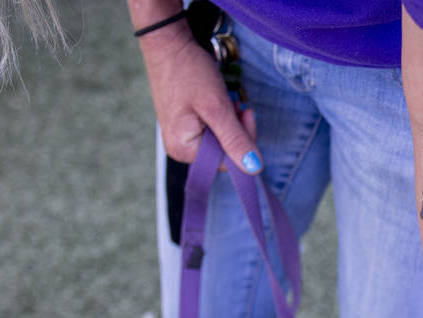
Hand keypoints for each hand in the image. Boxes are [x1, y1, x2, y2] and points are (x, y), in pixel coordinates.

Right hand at [136, 19, 259, 171]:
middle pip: (223, 153)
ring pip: (220, 140)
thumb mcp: (217, 107)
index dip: (243, 142)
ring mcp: (180, 137)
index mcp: (183, 149)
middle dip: (237, 130)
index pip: (227, 162)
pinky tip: (220, 102)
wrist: (168, 44)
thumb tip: (254, 168)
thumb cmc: (189, 72)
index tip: (246, 113)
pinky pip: (211, 130)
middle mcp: (179, 149)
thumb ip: (235, 139)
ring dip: (231, 122)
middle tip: (240, 105)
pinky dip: (221, 117)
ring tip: (229, 101)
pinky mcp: (184, 126)